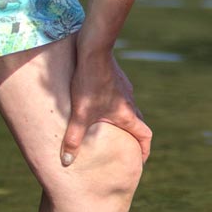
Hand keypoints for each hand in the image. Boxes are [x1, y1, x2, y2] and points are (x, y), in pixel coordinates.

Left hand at [65, 42, 150, 165]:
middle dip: (133, 136)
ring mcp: (124, 88)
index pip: (145, 136)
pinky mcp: (116, 77)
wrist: (94, 49)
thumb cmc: (89, 82)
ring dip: (123, 118)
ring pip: (128, 107)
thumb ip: (73, 138)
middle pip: (138, 123)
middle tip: (126, 146)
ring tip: (110, 125)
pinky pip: (119, 95)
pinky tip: (99, 101)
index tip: (140, 160)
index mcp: (126, 114)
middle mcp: (129, 102)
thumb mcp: (80, 114)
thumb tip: (67, 162)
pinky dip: (114, 103)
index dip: (145, 150)